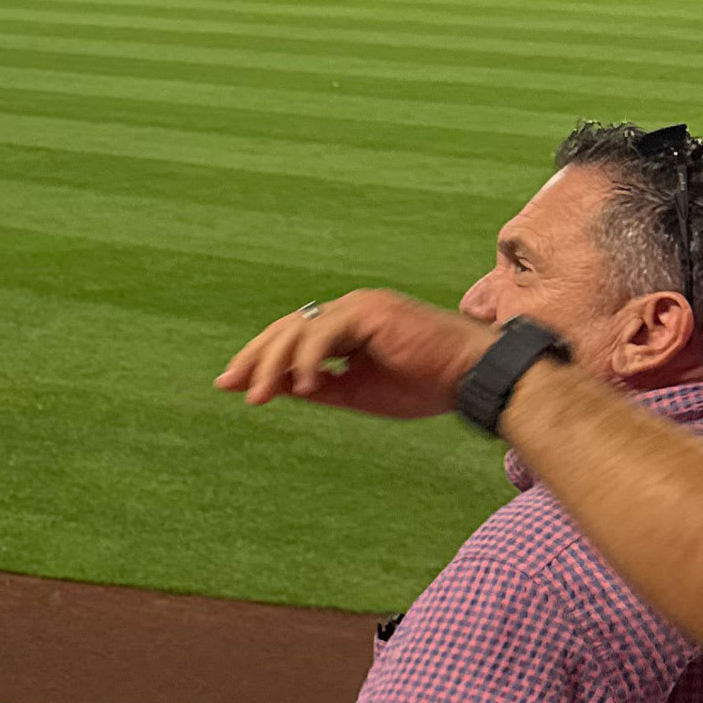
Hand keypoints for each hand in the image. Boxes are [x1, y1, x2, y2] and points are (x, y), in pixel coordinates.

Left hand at [215, 289, 501, 418]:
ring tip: (259, 395)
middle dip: (255, 357)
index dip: (261, 359)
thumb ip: (321, 386)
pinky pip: (326, 333)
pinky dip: (308, 359)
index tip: (233, 384)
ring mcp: (360, 306)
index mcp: (347, 327)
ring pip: (300, 329)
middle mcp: (350, 310)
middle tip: (228, 384)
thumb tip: (278, 390)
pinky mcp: (372, 311)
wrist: (474, 378)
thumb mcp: (359, 391)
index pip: (293, 338)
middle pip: (287, 328)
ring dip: (274, 364)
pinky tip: (300, 386)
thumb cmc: (426, 385)